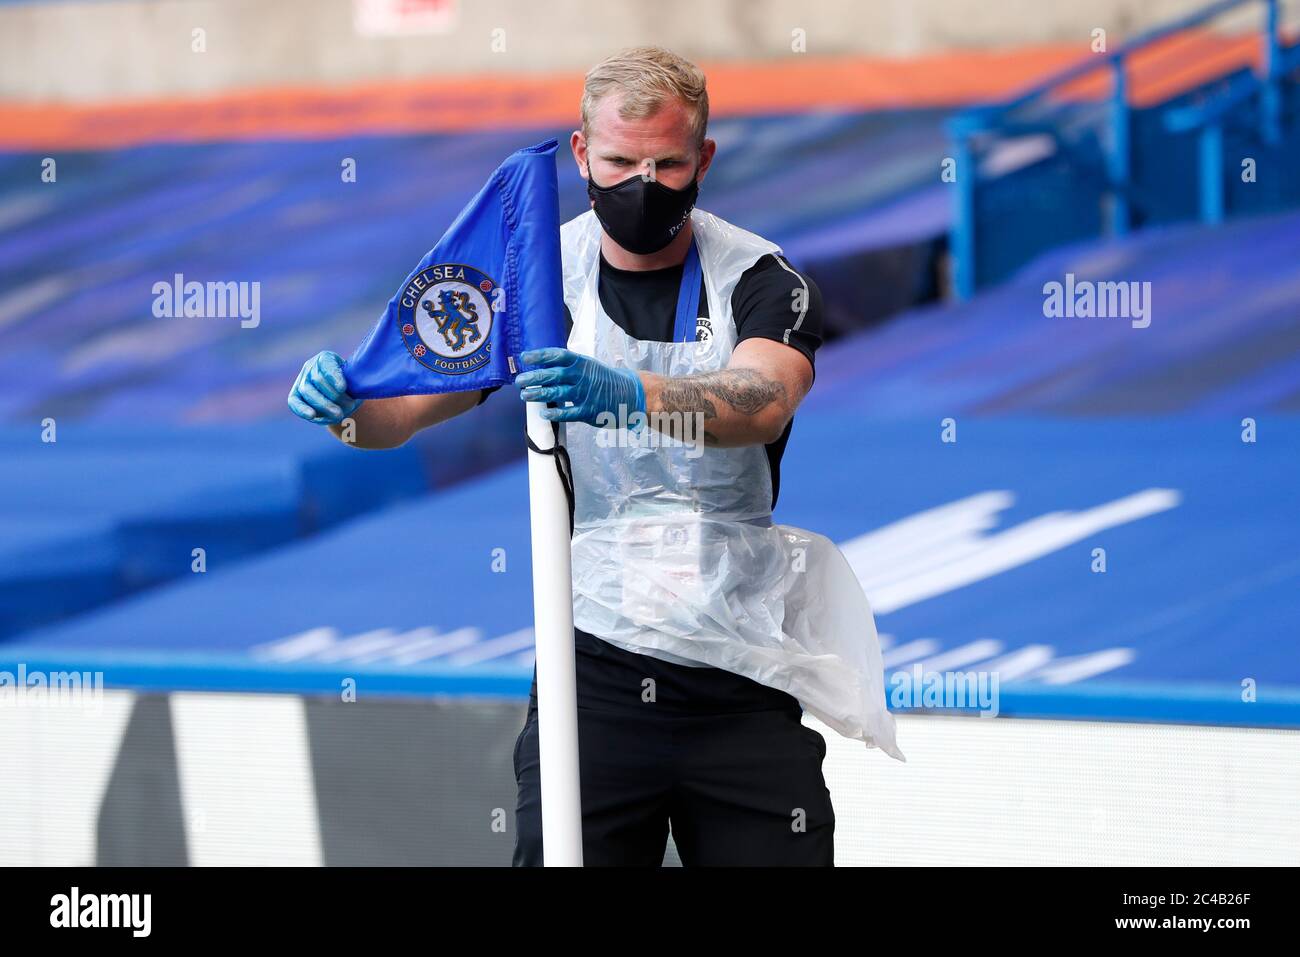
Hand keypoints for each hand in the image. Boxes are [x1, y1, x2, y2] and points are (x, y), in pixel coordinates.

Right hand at [288, 351, 362, 424]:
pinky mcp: (296, 396)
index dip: (334, 376)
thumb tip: (346, 391)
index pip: (327, 364)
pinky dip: (302, 409)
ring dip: (324, 405)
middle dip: (334, 395)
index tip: (343, 388)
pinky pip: (294, 402)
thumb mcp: (357, 380)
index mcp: (326, 358)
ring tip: (338, 414)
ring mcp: (302, 381)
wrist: (345, 396)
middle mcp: (311, 367)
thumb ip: (354, 382)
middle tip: (349, 406)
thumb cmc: (353, 385)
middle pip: (318, 380)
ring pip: (308, 392)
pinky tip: (311, 416)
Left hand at [516, 348, 645, 425]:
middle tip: (519, 381)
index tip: (525, 357)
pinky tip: (544, 412)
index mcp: (581, 363)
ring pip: (556, 393)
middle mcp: (581, 376)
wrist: (629, 394)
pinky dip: (555, 413)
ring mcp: (585, 394)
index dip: (539, 356)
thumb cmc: (604, 380)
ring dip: (538, 394)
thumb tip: (543, 366)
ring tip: (525, 395)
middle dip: (533, 378)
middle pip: (552, 375)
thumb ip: (569, 367)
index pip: (557, 356)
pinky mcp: (588, 411)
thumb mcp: (589, 367)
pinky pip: (568, 413)